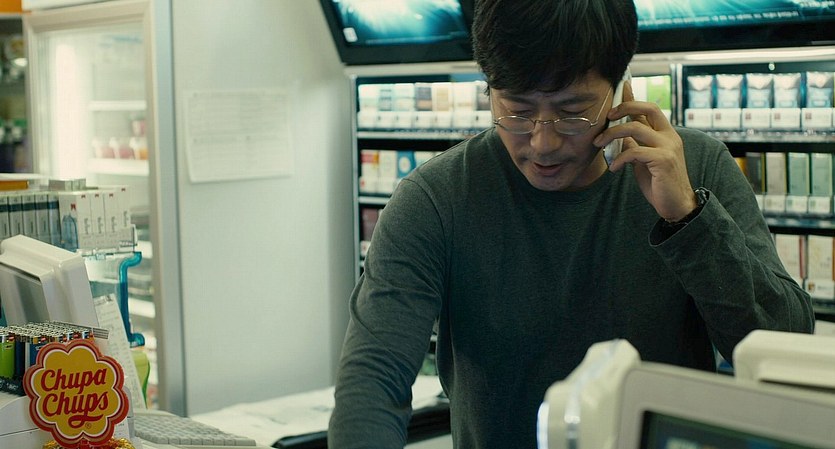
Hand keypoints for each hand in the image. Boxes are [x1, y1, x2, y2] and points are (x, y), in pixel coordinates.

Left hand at [593, 81, 696, 221]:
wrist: (676, 205)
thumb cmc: (659, 183)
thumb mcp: (643, 160)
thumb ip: (635, 145)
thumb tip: (619, 134)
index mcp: (666, 134)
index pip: (649, 109)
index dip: (634, 97)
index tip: (622, 86)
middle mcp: (670, 136)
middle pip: (647, 108)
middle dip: (624, 107)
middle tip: (606, 118)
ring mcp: (668, 147)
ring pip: (635, 128)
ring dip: (612, 134)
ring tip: (599, 144)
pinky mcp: (663, 160)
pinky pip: (634, 152)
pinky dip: (619, 158)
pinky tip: (613, 168)